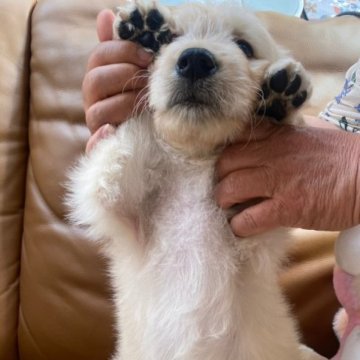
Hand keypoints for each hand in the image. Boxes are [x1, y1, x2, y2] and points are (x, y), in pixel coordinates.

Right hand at [83, 9, 152, 151]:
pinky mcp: (101, 142)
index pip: (100, 56)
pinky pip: (93, 143)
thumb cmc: (141, 93)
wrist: (147, 127)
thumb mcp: (135, 68)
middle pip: (95, 80)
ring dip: (124, 103)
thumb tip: (105, 14)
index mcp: (99, 74)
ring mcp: (95, 120)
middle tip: (148, 80)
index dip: (124, 52)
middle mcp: (93, 97)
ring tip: (145, 103)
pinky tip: (111, 131)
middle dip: (125, 76)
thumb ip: (121, 46)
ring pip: (98, 110)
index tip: (148, 57)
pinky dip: (100, 138)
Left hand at [215, 123, 359, 236]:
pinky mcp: (285, 208)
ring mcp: (276, 181)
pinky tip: (244, 227)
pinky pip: (247, 219)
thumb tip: (271, 138)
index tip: (225, 166)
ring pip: (228, 190)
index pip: (235, 138)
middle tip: (226, 190)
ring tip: (231, 209)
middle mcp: (270, 155)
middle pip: (224, 164)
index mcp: (276, 136)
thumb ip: (287, 135)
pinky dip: (240, 226)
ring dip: (224, 203)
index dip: (224, 154)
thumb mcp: (311, 134)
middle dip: (220, 179)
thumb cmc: (342, 156)